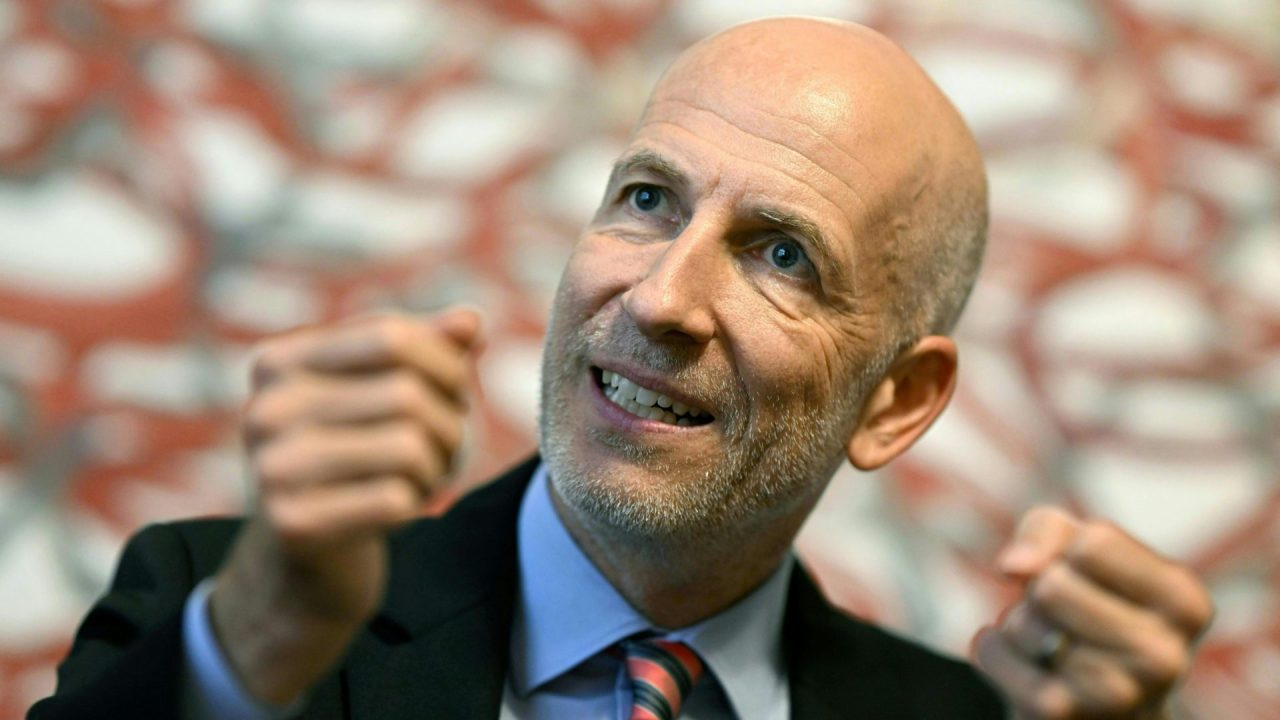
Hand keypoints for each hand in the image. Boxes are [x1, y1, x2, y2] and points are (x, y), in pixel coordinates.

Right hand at [210, 308, 483, 703]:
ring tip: (423, 477)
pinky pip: (396, 499)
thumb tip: (470, 320)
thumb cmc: (352, 463)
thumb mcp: (378, 398)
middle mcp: (265, 409)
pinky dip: (416, 504)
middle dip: (449, 423)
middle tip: (447, 447)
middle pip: (407, 392)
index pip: (389, 334)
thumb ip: (425, 351)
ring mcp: (272, 468)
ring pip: (409, 445)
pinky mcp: (293, 524)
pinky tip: (400, 510)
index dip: (445, 363)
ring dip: (437, 466)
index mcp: (280, 362)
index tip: (455, 393)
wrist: (301, 566)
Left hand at [973, 507, 1213, 718]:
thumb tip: (1013, 565)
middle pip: (1053, 586)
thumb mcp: (1079, 548)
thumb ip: (1047, 531)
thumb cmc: (1091, 604)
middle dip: (1039, 590)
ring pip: (1023, 622)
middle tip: (1061, 615)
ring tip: (1050, 643)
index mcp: (1185, 603)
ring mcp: (1116, 694)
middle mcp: (1163, 656)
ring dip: (1018, 623)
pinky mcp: (1061, 715)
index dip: (1069, 551)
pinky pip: (993, 652)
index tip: (1083, 576)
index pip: (1094, 544)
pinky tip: (1025, 664)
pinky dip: (993, 648)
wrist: (1102, 708)